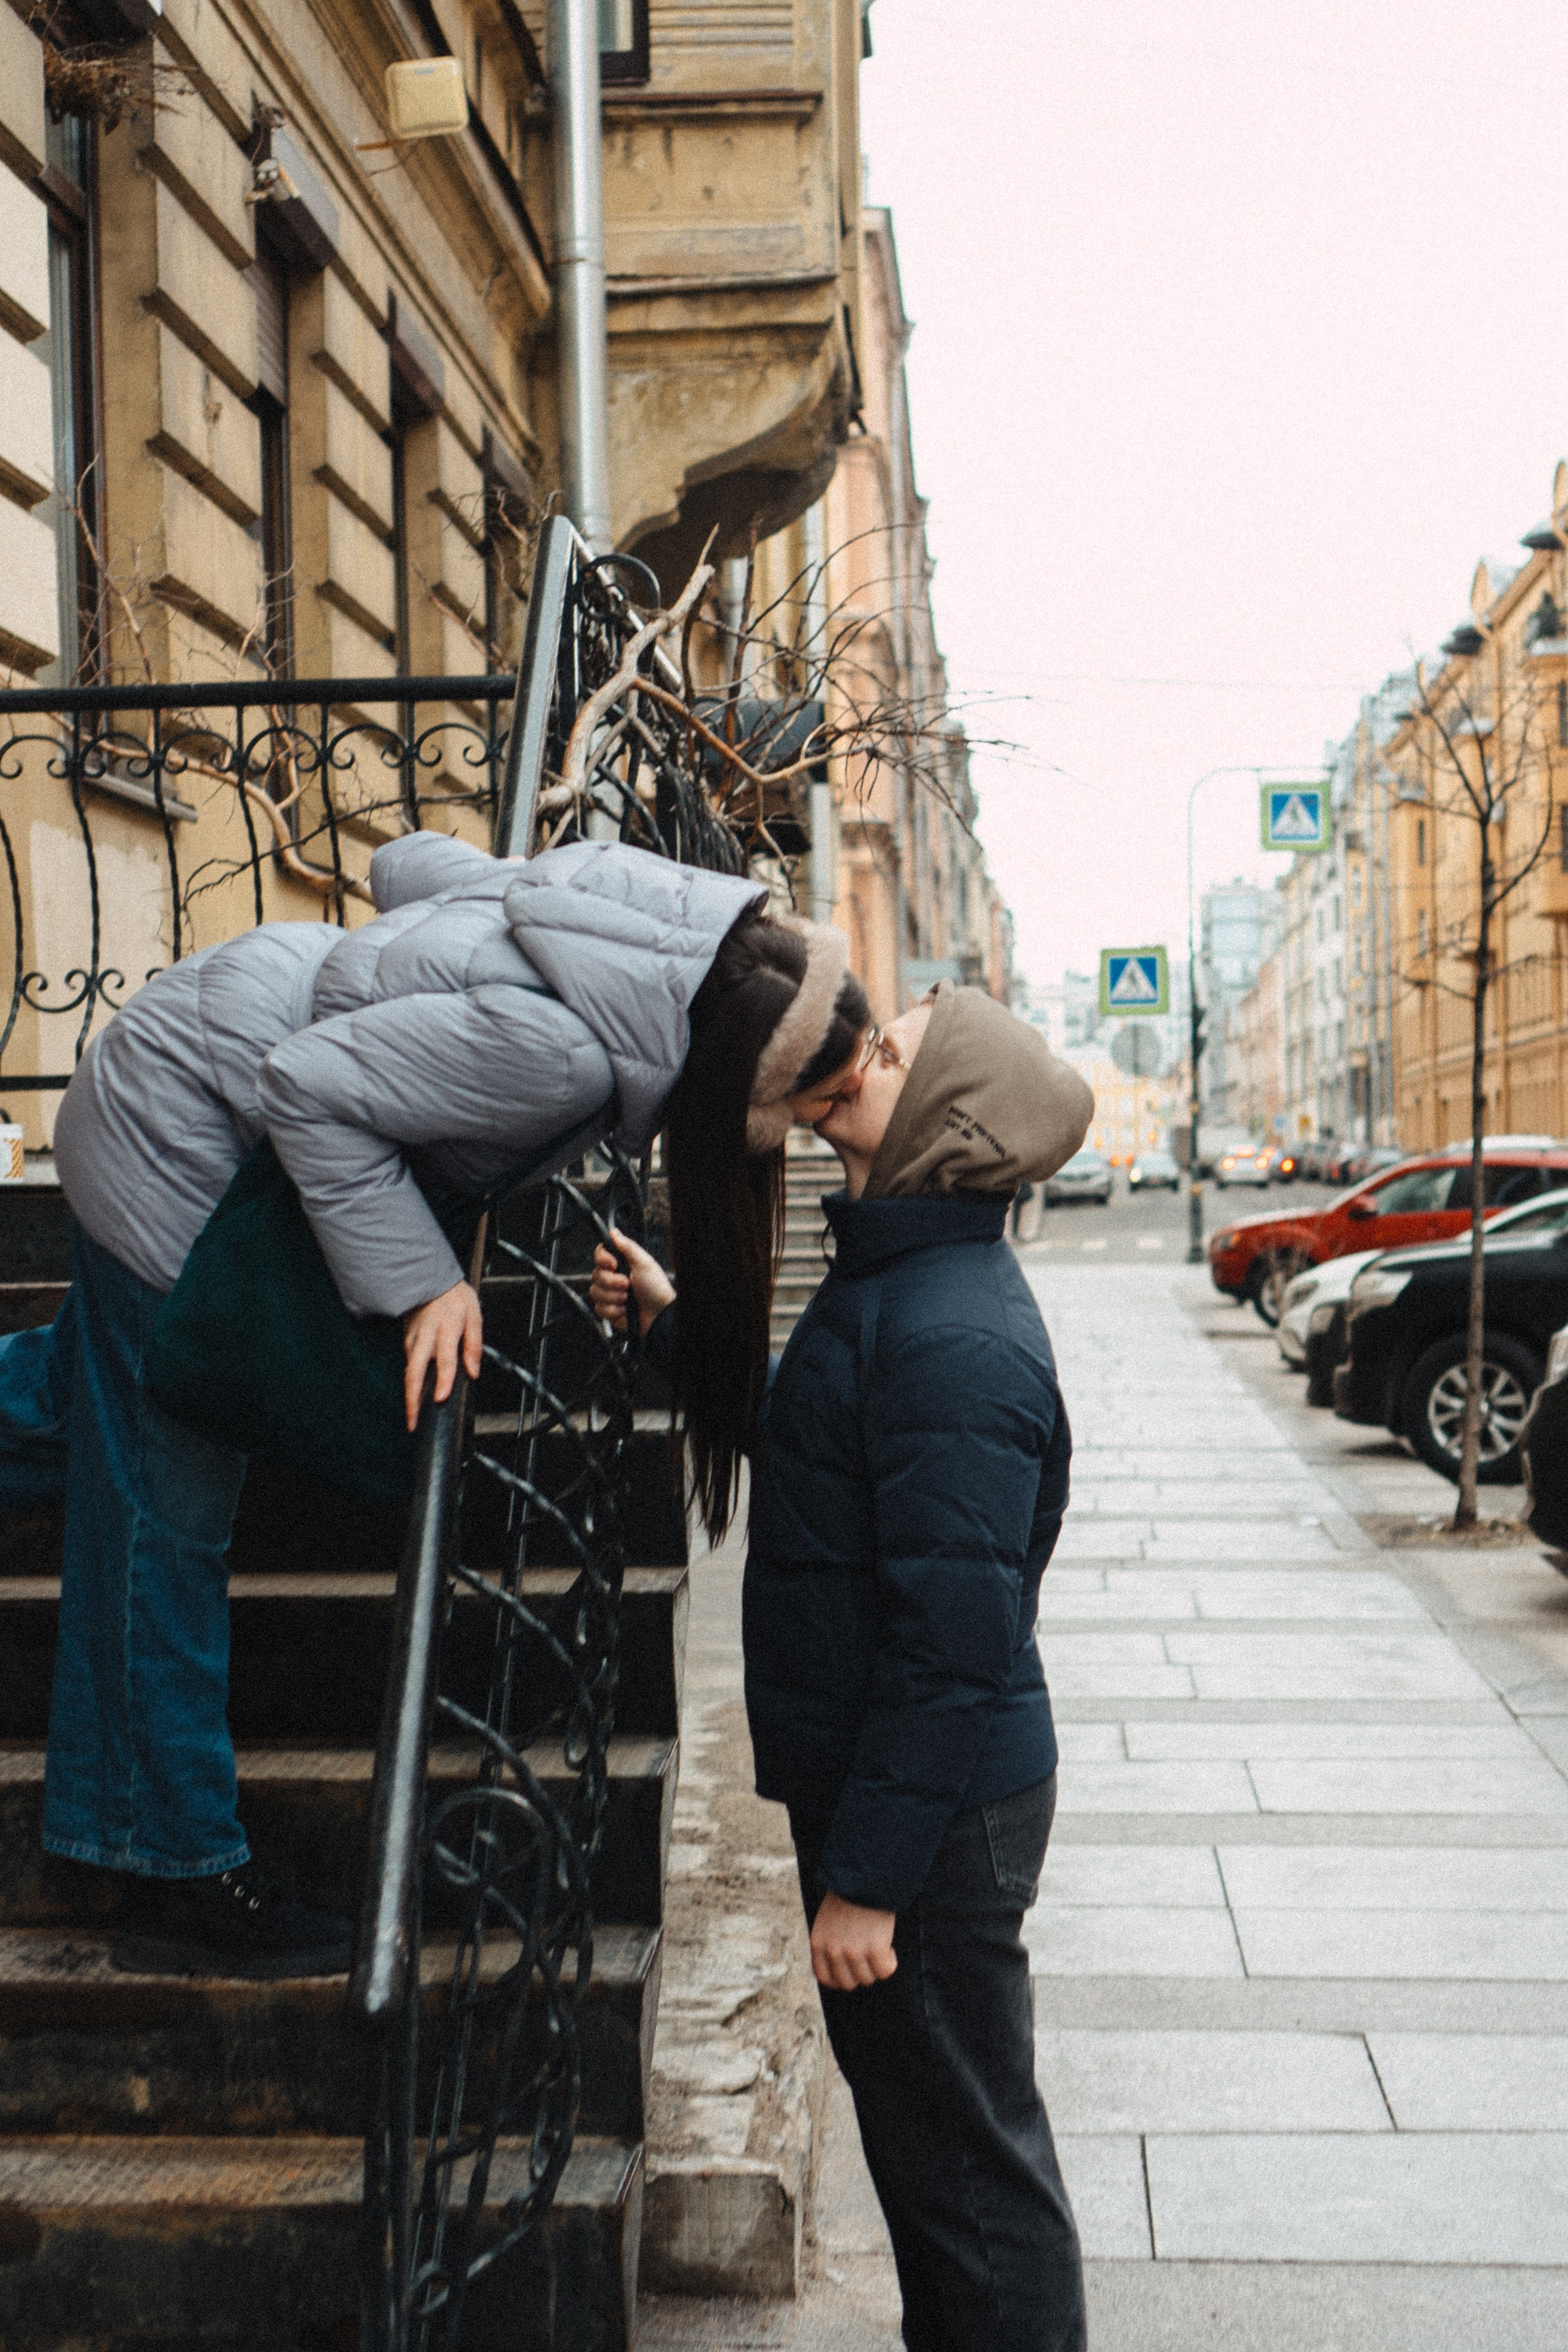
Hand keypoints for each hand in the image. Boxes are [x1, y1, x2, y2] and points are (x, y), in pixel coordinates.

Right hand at [402, 1279, 482, 1429]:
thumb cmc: (454, 1296)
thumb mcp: (473, 1313)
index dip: (443, 1379)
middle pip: (415, 1371)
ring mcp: (413, 1338)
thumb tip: (473, 1372)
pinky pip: (408, 1362)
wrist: (428, 1277)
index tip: (440, 1398)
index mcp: (446, 1329)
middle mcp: (426, 1336)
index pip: (445, 1358)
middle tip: (412, 1422)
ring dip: (408, 1393)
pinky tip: (413, 1393)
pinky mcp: (406, 1338)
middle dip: (412, 1399)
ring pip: (408, 1369)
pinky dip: (410, 1379)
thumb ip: (474, 1343)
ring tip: (412, 1416)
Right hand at [589, 1226, 675, 1336]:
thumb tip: (614, 1232)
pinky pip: (599, 1308)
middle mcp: (613, 1278)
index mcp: (621, 1264)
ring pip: (595, 1292)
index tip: (613, 1264)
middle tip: (627, 1285)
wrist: (659, 1315)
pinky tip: (625, 1310)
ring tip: (628, 1299)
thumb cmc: (656, 1288)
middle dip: (612, 1282)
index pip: (600, 1254)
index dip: (603, 1259)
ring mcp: (609, 1294)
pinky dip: (613, 1310)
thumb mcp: (644, 1263)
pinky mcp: (608, 1310)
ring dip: (614, 1297)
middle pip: (595, 1274)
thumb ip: (628, 1246)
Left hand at [810, 1891, 897, 1990]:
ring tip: (880, 1947)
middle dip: (860, 1972)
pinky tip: (889, 1948)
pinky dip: (890, 1963)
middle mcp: (833, 1950)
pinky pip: (885, 1971)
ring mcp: (853, 1951)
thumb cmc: (849, 1894)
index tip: (852, 1970)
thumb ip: (830, 1942)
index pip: (825, 1978)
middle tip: (868, 1957)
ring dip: (876, 1966)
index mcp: (818, 1942)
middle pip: (848, 1983)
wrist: (865, 1875)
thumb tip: (842, 1966)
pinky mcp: (874, 1948)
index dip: (840, 1978)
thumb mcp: (827, 1919)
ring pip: (868, 1978)